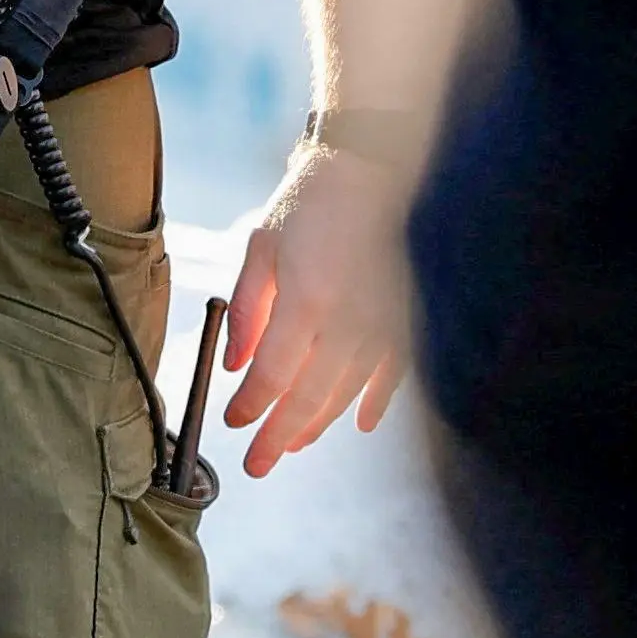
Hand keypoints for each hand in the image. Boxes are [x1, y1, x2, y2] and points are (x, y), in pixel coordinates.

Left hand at [216, 138, 417, 478]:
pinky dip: (374, 403)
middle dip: (278, 436)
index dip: (251, 406)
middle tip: (257, 464)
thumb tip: (234, 365)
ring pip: (345, 394)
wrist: (370, 173)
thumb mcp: (261, 249)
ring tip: (293, 445)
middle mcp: (347, 322)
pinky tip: (358, 424)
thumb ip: (247, 310)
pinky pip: (389, 376)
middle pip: (309, 398)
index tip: (234, 422)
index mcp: (306, 301)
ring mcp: (380, 325)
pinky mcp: (402, 321)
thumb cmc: (309, 206)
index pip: (273, 375)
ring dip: (317, 424)